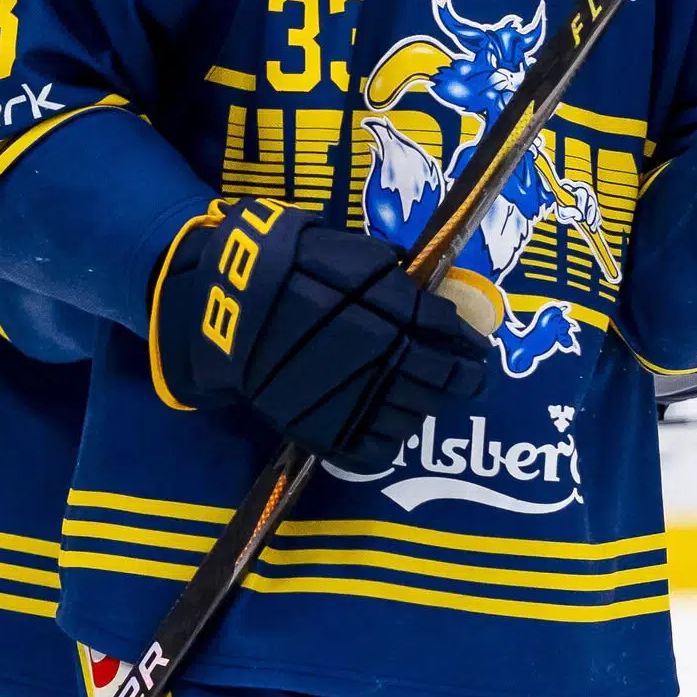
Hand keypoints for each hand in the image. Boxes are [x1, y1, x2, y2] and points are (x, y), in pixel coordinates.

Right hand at [150, 200, 492, 463]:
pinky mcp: (323, 427)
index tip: (475, 348)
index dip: (468, 342)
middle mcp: (378, 355)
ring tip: (426, 397)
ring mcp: (351, 396)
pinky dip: (389, 438)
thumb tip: (431, 292)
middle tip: (467, 378)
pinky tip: (390, 422)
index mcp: (389, 307)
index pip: (447, 332)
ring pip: (412, 414)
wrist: (220, 304)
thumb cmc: (286, 264)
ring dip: (426, 406)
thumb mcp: (347, 248)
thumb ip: (391, 273)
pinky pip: (374, 448)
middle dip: (461, 378)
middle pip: (439, 377)